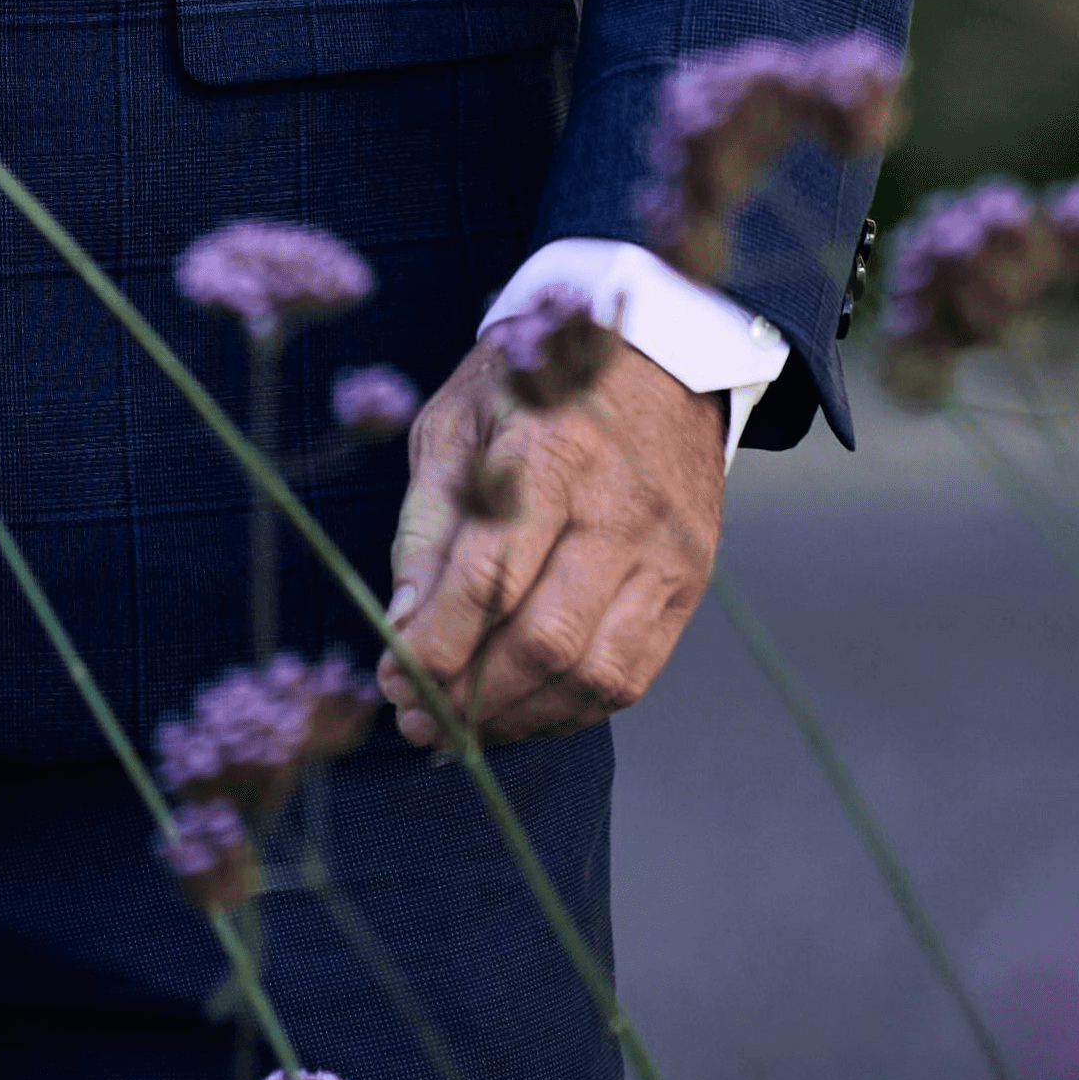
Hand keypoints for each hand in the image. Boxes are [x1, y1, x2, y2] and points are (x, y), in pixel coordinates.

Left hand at [376, 333, 724, 751]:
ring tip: (458, 726)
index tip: (390, 676)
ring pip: (592, 675)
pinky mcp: (688, 585)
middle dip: (468, 695)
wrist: (659, 353)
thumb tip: (402, 619)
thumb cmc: (538, 379)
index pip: (490, 580)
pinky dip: (569, 711)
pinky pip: (630, 677)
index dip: (436, 645)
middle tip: (414, 714)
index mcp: (551, 453)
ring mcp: (665, 554)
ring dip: (517, 718)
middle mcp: (619, 511)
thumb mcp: (459, 418)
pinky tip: (519, 711)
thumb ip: (428, 519)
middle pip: (544, 641)